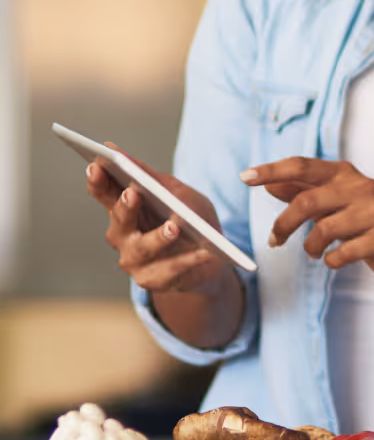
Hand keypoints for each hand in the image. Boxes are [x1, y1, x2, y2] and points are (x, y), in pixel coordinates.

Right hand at [85, 150, 228, 294]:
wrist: (211, 256)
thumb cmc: (190, 218)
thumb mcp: (177, 192)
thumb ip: (154, 178)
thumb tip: (127, 158)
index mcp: (125, 209)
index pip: (105, 193)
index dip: (98, 180)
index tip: (96, 165)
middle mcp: (123, 236)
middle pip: (120, 221)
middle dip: (125, 207)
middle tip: (132, 192)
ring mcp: (136, 261)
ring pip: (143, 249)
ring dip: (158, 237)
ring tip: (173, 227)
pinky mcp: (155, 281)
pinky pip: (172, 269)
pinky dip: (189, 260)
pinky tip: (205, 251)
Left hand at [239, 157, 373, 277]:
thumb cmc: (361, 217)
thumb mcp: (332, 200)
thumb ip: (301, 191)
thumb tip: (269, 183)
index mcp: (343, 173)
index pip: (302, 166)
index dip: (272, 170)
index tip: (245, 177)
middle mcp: (360, 186)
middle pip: (308, 201)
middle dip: (284, 225)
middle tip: (275, 240)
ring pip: (324, 230)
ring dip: (310, 247)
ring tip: (314, 252)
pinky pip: (342, 253)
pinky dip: (331, 261)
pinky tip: (335, 259)